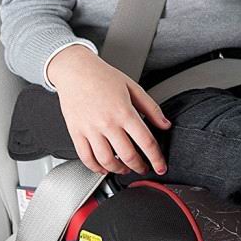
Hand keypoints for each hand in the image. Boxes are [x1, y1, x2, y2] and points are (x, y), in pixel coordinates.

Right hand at [47, 47, 170, 175]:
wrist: (75, 70)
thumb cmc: (102, 76)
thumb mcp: (133, 87)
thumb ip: (151, 108)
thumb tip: (165, 124)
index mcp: (124, 111)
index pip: (146, 142)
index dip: (156, 159)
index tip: (160, 166)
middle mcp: (107, 123)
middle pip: (127, 155)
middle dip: (139, 167)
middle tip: (144, 168)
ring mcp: (90, 129)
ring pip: (106, 161)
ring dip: (119, 170)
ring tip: (125, 169)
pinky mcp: (76, 133)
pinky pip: (86, 157)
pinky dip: (96, 168)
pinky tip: (103, 167)